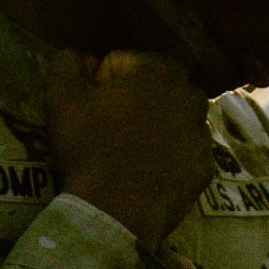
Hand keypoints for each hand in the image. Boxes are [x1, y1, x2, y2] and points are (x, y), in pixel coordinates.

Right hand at [47, 48, 214, 248]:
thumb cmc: (89, 148)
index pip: (122, 64)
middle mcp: (193, 96)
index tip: (90, 110)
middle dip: (131, 104)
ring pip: (171, 121)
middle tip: (107, 132)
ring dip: (152, 129)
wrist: (115, 211)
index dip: (99, 84)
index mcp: (162, 70)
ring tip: (126, 154)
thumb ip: (68, 62)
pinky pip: (183, 154)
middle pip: (152, 91)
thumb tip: (82, 57)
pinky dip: (167, 158)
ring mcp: (204, 135)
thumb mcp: (62, 96)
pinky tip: (145, 173)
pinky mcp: (206, 168)